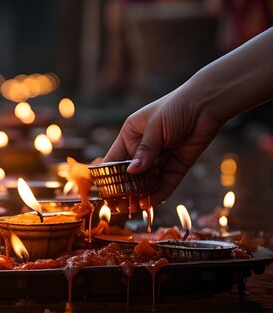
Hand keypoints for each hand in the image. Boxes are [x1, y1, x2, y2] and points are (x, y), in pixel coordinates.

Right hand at [103, 90, 221, 204]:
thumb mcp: (155, 128)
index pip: (114, 159)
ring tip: (134, 209)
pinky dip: (159, 193)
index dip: (108, 176)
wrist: (208, 104)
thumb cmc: (176, 108)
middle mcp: (144, 148)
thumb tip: (131, 172)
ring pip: (148, 181)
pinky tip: (151, 202)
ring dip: (141, 194)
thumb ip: (145, 151)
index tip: (104, 192)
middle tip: (119, 206)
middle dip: (125, 190)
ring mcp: (161, 158)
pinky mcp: (177, 165)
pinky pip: (166, 182)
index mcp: (131, 135)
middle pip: (131, 174)